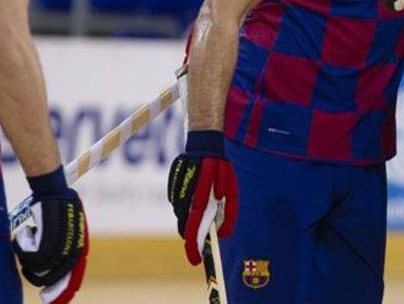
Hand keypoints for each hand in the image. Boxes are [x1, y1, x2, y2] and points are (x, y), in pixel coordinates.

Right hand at [13, 167, 88, 303]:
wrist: (53, 191)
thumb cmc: (57, 207)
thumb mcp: (64, 229)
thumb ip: (61, 246)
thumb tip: (50, 266)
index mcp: (79, 248)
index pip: (74, 277)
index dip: (63, 292)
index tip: (50, 300)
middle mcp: (72, 250)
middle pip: (53, 278)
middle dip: (38, 279)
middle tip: (28, 272)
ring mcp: (60, 247)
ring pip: (37, 269)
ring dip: (27, 260)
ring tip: (25, 244)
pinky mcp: (47, 241)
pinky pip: (28, 257)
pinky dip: (21, 248)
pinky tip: (22, 235)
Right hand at [167, 130, 238, 265]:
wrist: (203, 143)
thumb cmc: (221, 167)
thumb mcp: (232, 189)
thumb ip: (230, 212)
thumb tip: (224, 234)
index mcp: (201, 193)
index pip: (194, 224)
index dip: (193, 244)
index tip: (195, 260)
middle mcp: (186, 193)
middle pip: (184, 223)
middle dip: (189, 237)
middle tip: (195, 244)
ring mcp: (176, 188)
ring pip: (180, 213)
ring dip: (188, 217)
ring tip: (200, 204)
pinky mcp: (171, 184)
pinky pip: (177, 202)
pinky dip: (185, 205)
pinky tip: (193, 193)